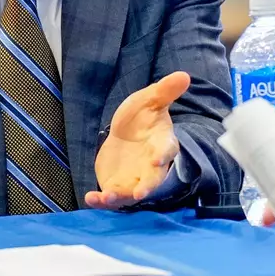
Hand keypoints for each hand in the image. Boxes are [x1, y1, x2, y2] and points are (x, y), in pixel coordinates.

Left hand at [86, 71, 187, 209]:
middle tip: (140, 194)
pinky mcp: (117, 186)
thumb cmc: (142, 117)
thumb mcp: (149, 100)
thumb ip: (164, 91)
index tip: (157, 158)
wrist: (127, 133)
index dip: (163, 155)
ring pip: (129, 194)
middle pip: (152, 181)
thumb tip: (184, 75)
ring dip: (119, 198)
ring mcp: (134, 180)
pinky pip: (110, 197)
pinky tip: (90, 198)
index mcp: (162, 145)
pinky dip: (101, 200)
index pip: (166, 150)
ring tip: (106, 198)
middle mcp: (151, 168)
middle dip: (146, 188)